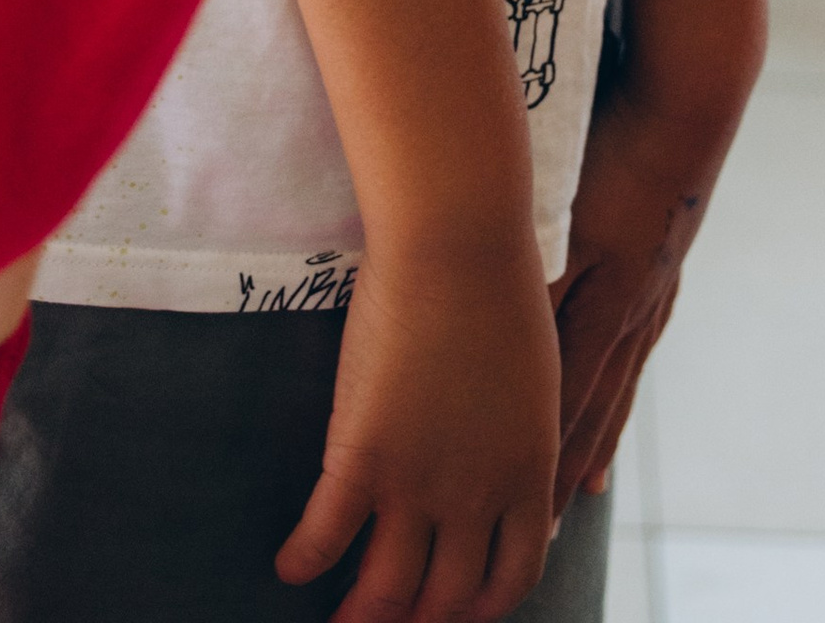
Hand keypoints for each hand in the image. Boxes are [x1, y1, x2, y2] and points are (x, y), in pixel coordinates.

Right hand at [275, 226, 558, 621]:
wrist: (459, 240)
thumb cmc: (503, 288)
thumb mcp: (537, 379)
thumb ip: (527, 438)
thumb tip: (523, 475)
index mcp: (529, 474)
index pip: (513, 577)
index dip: (481, 606)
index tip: (458, 608)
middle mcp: (477, 495)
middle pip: (446, 598)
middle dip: (417, 621)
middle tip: (389, 618)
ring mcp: (418, 482)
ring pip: (387, 591)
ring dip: (359, 617)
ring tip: (339, 622)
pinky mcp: (364, 453)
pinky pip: (326, 536)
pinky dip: (304, 561)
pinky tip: (287, 567)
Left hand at [549, 87, 723, 519]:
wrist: (685, 107)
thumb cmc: (613, 149)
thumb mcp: (564, 210)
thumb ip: (535, 276)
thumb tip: (501, 340)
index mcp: (604, 299)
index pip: (563, 399)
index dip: (541, 458)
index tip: (521, 510)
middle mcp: (632, 310)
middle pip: (592, 406)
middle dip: (563, 469)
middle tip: (543, 527)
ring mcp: (653, 292)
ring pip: (619, 383)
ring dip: (597, 437)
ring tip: (585, 488)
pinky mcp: (663, 270)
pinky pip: (639, 347)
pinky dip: (623, 389)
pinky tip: (619, 404)